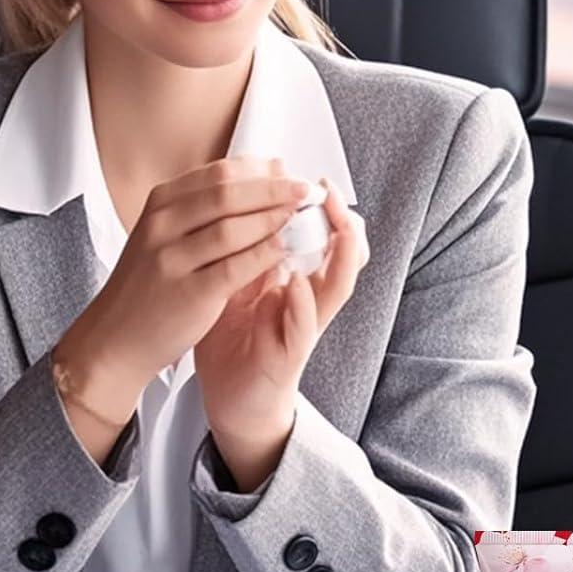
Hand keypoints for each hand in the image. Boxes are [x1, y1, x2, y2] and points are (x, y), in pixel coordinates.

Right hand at [55, 156, 312, 419]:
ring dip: (274, 219)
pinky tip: (286, 250)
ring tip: (303, 217)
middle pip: (229, 193)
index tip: (289, 173)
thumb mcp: (166, 233)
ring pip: (233, 227)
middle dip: (275, 190)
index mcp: (160, 203)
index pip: (219, 173)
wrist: (115, 337)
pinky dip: (265, 255)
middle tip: (307, 190)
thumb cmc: (150, 284)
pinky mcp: (187, 293)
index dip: (261, 171)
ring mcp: (171, 259)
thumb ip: (207, 206)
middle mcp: (162, 225)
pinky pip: (235, 267)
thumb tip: (264, 168)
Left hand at [194, 176, 369, 488]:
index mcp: (296, 277)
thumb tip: (239, 197)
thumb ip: (246, 247)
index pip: (323, 235)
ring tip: (338, 226)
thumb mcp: (237, 282)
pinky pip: (303, 328)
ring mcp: (303, 328)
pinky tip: (298, 283)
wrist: (229, 397)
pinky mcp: (289, 356)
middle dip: (342, 221)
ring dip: (339, 256)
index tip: (311, 174)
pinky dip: (303, 305)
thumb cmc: (234, 336)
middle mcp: (309, 299)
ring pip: (336, 288)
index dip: (323, 206)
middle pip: (342, 255)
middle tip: (329, 190)